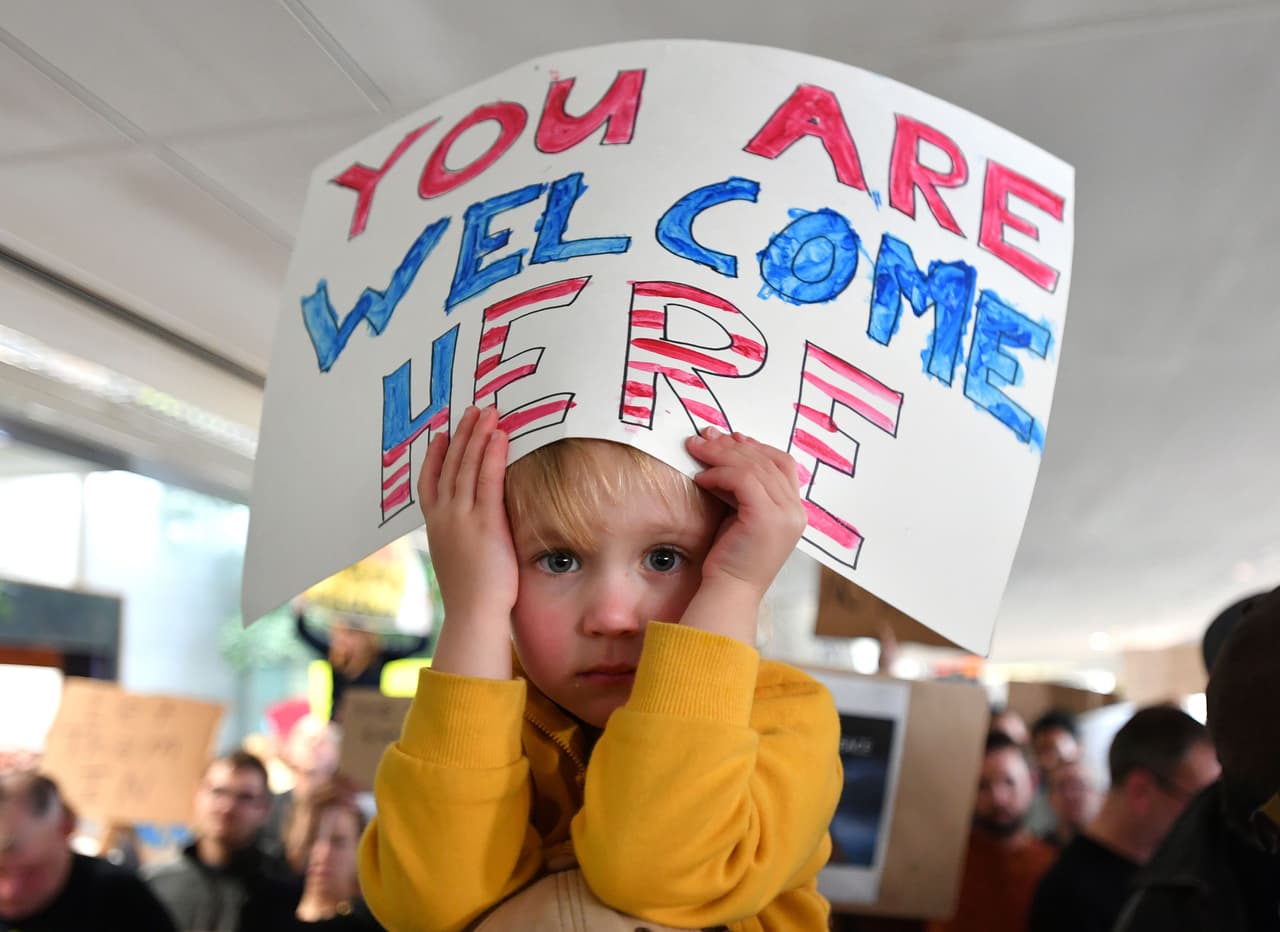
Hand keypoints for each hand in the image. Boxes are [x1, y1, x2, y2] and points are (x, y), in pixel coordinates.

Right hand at [419, 405, 515, 677]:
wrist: (474, 615)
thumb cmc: (472, 596)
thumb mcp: (459, 560)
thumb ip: (463, 540)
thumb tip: (473, 535)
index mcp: (436, 527)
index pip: (429, 483)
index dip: (435, 456)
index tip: (440, 435)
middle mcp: (445, 517)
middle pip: (450, 466)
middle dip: (461, 435)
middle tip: (472, 410)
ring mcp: (463, 518)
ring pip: (468, 466)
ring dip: (477, 436)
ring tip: (487, 412)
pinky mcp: (485, 522)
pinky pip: (488, 480)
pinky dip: (492, 455)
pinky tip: (499, 436)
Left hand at [680, 427, 806, 642]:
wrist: (729, 594)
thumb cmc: (730, 559)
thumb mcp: (741, 516)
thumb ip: (744, 489)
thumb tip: (727, 450)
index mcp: (794, 511)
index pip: (782, 463)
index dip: (755, 446)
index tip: (728, 438)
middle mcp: (795, 511)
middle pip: (767, 459)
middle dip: (733, 444)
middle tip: (704, 436)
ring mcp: (784, 515)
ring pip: (753, 466)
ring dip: (721, 454)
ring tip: (696, 450)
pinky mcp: (766, 518)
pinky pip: (742, 480)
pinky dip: (719, 473)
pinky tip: (701, 478)